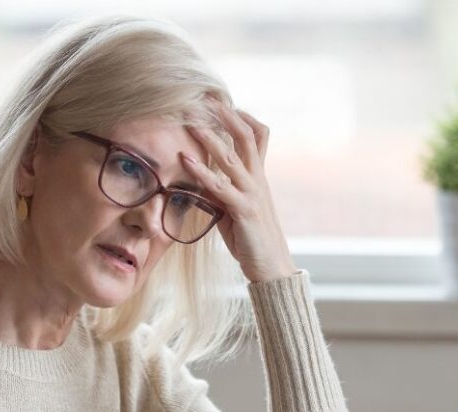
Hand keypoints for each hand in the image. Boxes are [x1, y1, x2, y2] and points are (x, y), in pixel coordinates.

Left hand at [181, 102, 296, 283]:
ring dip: (209, 137)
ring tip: (190, 121)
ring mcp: (253, 193)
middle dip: (225, 115)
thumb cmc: (251, 239)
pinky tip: (185, 160)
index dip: (242, 117)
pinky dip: (201, 171)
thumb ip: (221, 191)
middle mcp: (258, 180)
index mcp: (259, 177)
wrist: (271, 267)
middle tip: (204, 98)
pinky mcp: (244, 210)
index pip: (258, 136)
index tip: (223, 102)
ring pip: (231, 157)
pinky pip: (221, 186)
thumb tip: (200, 179)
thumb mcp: (234, 209)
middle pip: (245, 137)